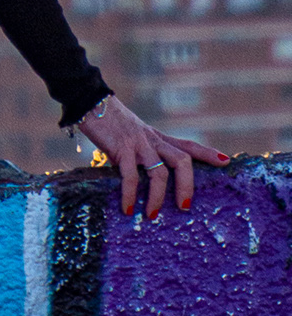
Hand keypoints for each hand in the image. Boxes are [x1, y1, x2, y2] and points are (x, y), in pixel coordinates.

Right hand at [79, 95, 227, 219]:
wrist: (89, 100)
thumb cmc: (109, 123)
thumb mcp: (132, 138)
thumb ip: (141, 156)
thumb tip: (142, 183)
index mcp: (157, 138)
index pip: (188, 145)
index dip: (207, 153)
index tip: (226, 162)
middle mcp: (152, 140)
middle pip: (183, 159)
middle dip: (188, 185)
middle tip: (184, 207)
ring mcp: (138, 143)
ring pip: (159, 171)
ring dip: (157, 197)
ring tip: (151, 215)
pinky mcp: (121, 147)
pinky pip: (130, 174)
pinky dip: (129, 193)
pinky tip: (127, 208)